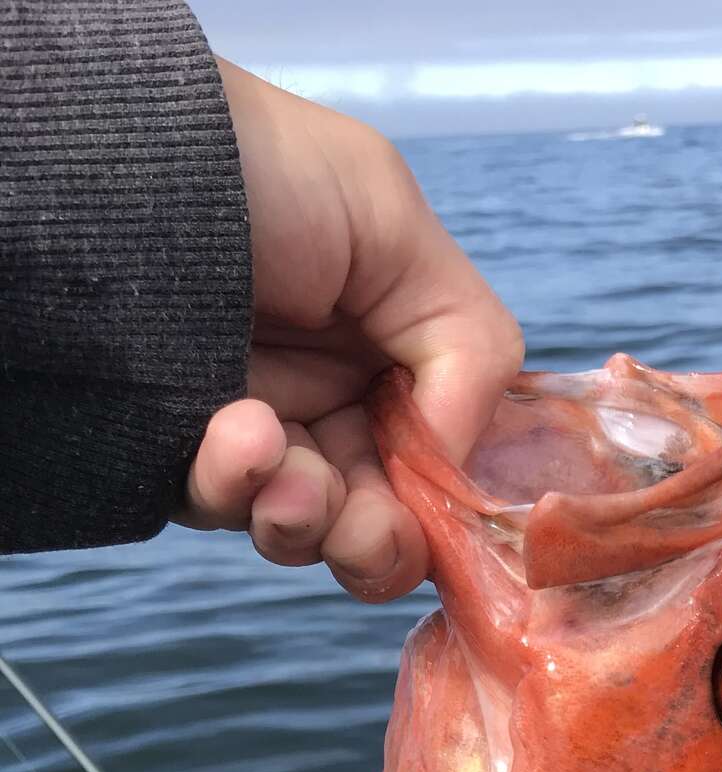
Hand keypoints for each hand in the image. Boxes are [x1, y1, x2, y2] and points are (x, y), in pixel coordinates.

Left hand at [176, 62, 521, 601]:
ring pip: (306, 531)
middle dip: (379, 541)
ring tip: (287, 468)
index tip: (441, 520)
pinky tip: (238, 435)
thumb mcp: (399, 232)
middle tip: (366, 531)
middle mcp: (331, 405)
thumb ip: (470, 351)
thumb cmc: (269, 171)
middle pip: (381, 525)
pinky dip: (238, 488)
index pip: (440, 469)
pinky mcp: (186, 452)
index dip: (445, 510)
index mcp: (393, 361)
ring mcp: (259, 434)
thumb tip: (461, 469)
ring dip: (309, 517)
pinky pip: (225, 506)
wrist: (133, 163)